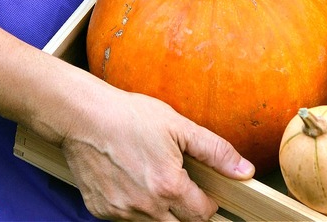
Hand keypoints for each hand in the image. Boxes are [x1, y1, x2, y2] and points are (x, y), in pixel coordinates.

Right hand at [62, 85, 254, 220]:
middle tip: (183, 190)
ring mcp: (120, 212)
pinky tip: (134, 185)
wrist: (82, 116)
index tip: (206, 192)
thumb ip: (215, 151)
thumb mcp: (179, 127)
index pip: (202, 214)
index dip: (208, 203)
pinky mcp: (100, 210)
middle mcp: (144, 207)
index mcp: (168, 186)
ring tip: (158, 184)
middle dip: (187, 212)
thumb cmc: (130, 116)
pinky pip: (127, 220)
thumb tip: (245, 170)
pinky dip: (135, 209)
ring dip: (162, 213)